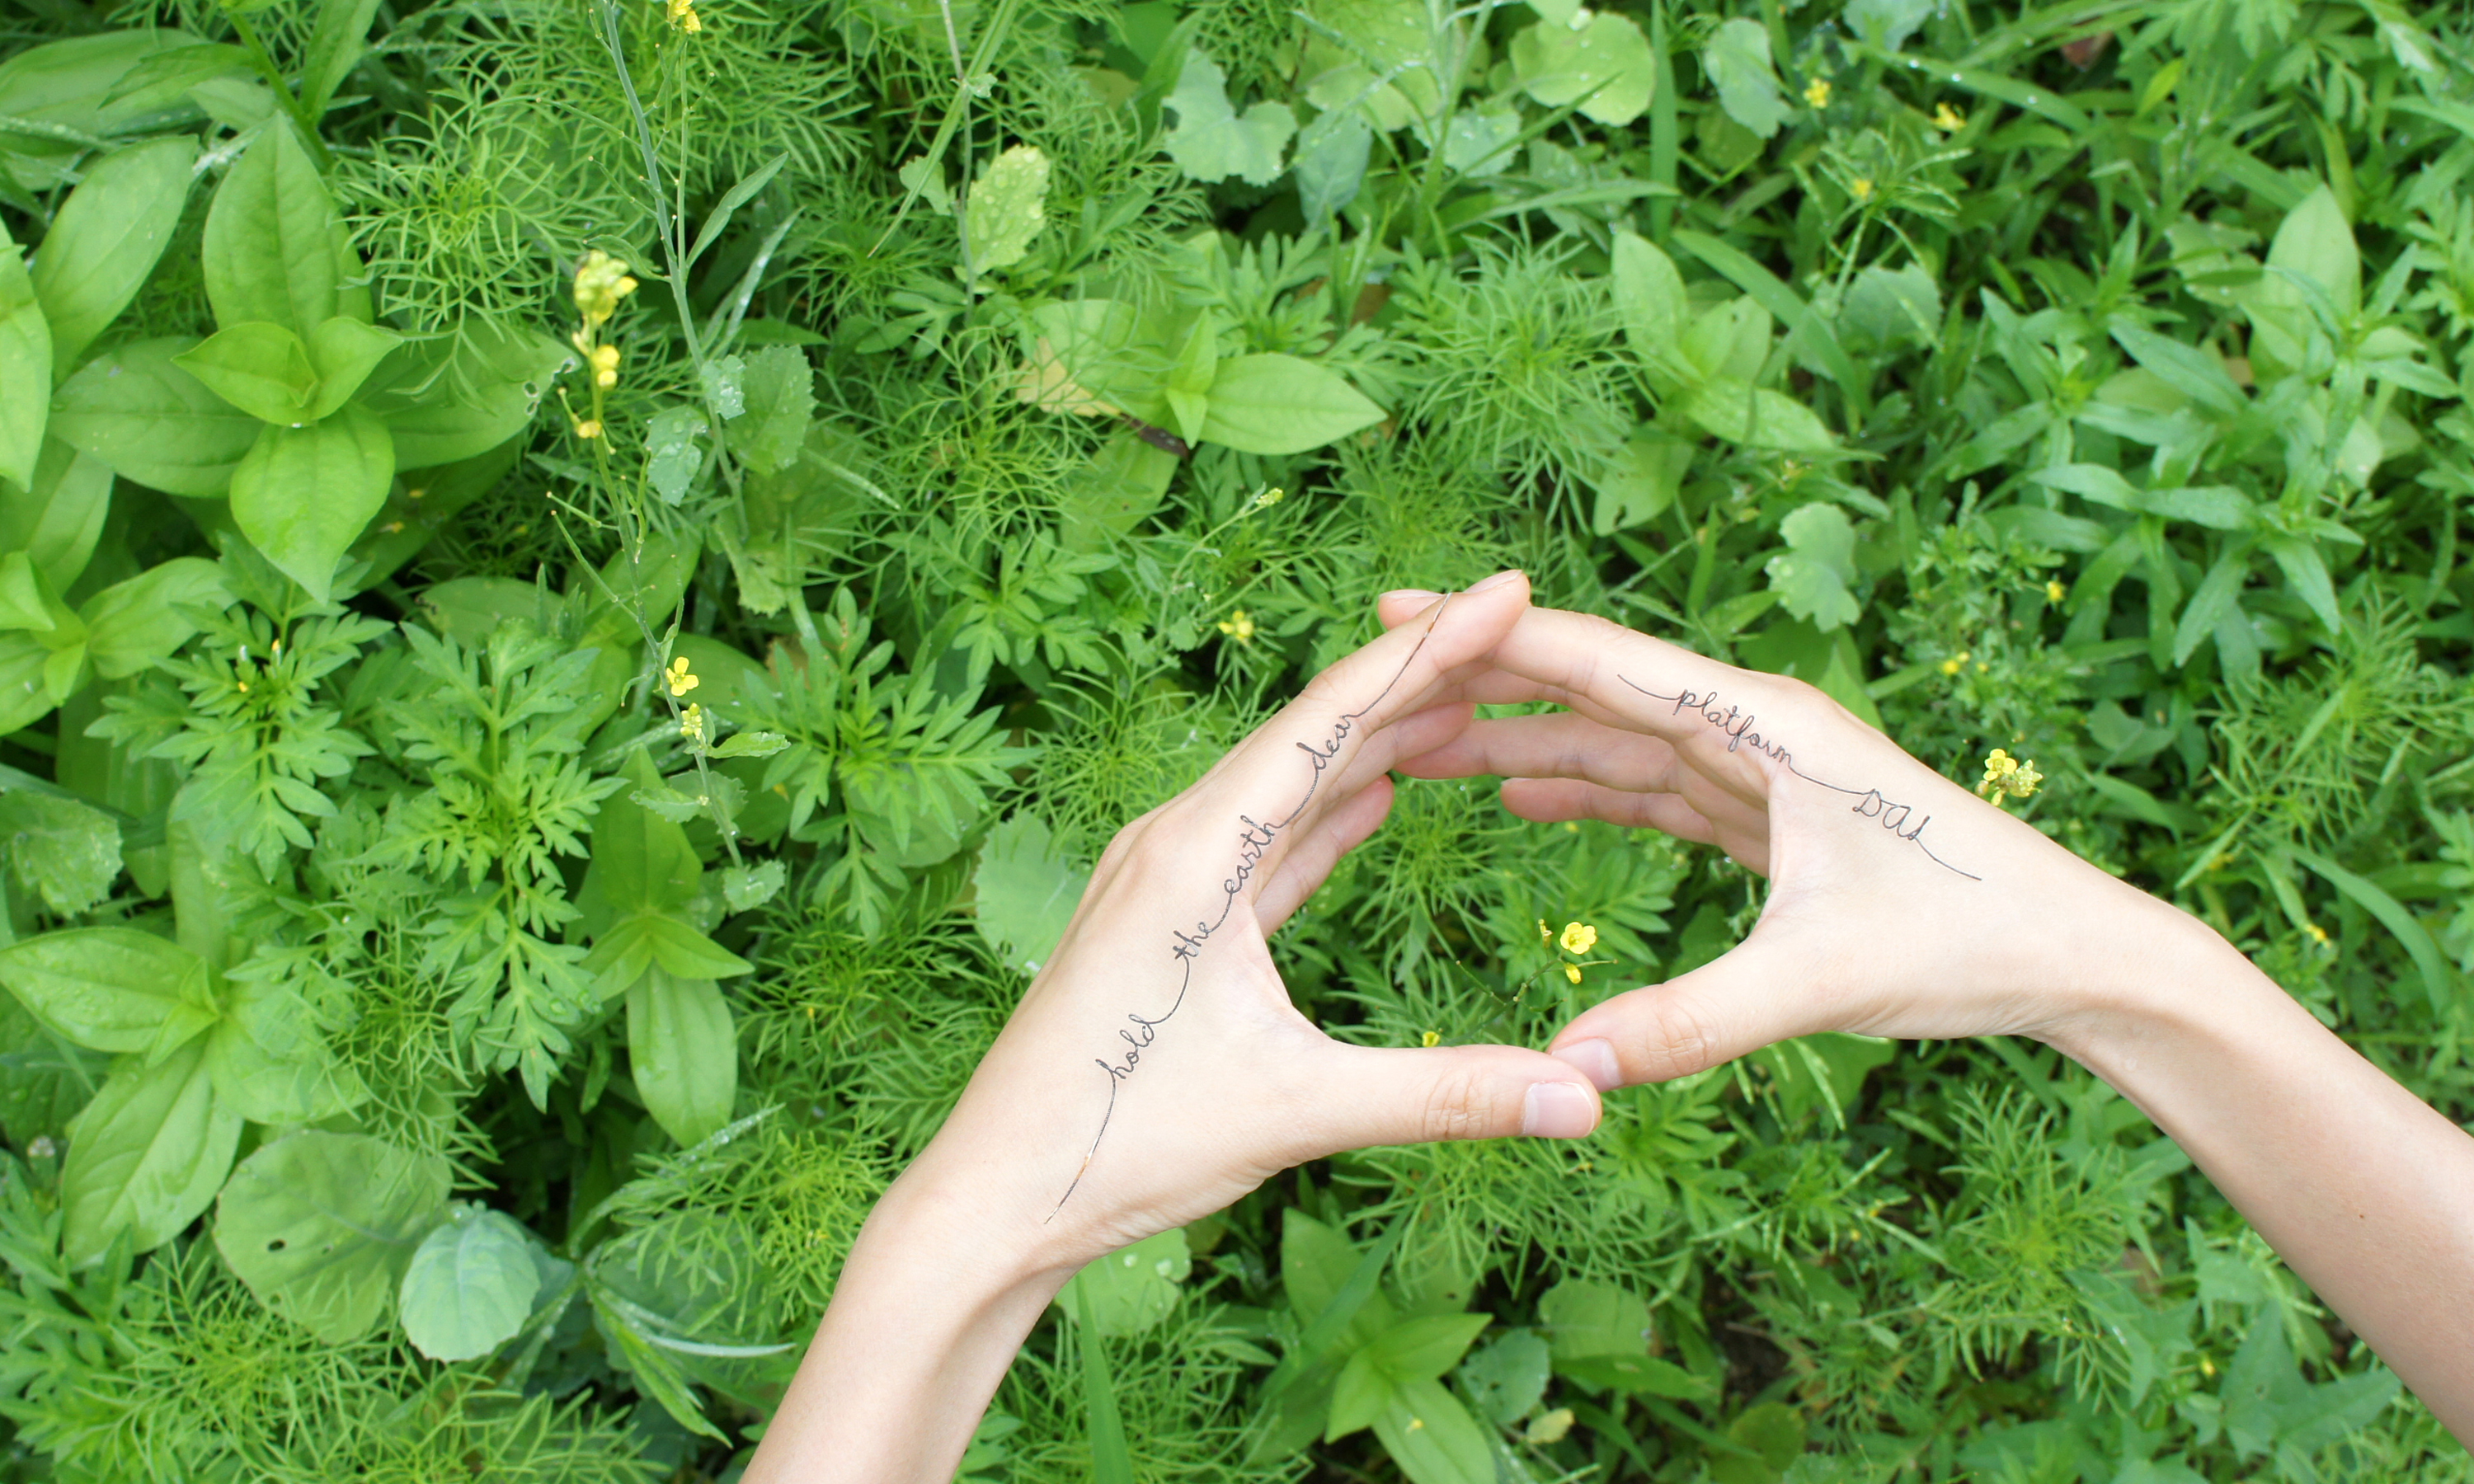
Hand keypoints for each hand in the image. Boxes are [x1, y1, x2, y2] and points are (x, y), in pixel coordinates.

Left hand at [918, 572, 1603, 1273]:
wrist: (996, 1199)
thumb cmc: (1119, 1149)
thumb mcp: (1297, 1113)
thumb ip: (1447, 1096)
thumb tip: (1589, 1098)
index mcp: (1193, 855)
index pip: (1330, 722)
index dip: (1429, 648)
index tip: (1509, 586)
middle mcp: (1172, 843)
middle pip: (1314, 734)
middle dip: (1419, 675)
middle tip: (1515, 621)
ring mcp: (1166, 880)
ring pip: (1290, 786)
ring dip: (1379, 740)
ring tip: (1468, 694)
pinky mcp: (1168, 922)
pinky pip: (1266, 843)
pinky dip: (1329, 811)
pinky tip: (1377, 790)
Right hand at [1380, 600, 2473, 1442]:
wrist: (2079, 958)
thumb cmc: (1973, 942)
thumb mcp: (1824, 980)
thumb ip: (1694, 1021)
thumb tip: (1573, 1068)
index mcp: (1764, 724)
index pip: (1602, 665)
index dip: (1491, 642)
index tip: (1397, 616)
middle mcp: (1756, 728)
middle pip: (1595, 689)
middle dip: (1487, 681)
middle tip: (1376, 670)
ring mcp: (1765, 772)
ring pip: (1619, 740)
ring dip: (1526, 740)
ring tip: (1422, 743)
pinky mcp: (1774, 820)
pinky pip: (1656, 790)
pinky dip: (1587, 790)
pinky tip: (1525, 795)